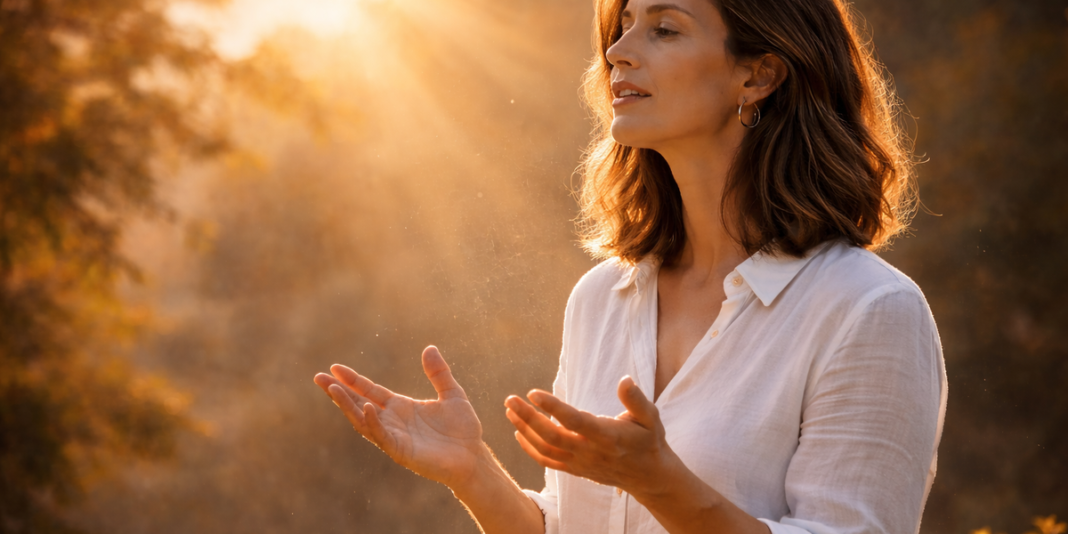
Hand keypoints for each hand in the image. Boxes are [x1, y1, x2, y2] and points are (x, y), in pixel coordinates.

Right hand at [313, 346, 485, 488]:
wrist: (473, 457)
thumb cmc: (462, 429)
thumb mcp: (452, 394)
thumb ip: (439, 373)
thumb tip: (429, 348)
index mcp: (400, 407)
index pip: (370, 390)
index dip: (353, 379)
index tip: (334, 367)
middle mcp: (392, 421)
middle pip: (358, 404)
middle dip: (338, 391)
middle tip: (318, 377)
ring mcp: (394, 437)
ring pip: (363, 420)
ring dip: (347, 405)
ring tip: (333, 389)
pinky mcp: (400, 451)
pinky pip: (382, 436)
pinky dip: (372, 422)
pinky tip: (366, 407)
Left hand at [504, 376, 680, 499]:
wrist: (648, 475)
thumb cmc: (648, 440)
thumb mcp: (651, 417)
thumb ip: (636, 400)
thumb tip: (624, 380)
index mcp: (607, 436)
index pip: (575, 421)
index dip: (553, 408)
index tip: (533, 393)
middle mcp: (590, 452)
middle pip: (552, 436)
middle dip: (528, 417)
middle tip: (510, 399)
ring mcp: (580, 463)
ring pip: (546, 449)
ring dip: (524, 430)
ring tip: (510, 411)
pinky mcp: (575, 470)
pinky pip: (548, 462)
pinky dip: (530, 449)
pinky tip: (518, 433)